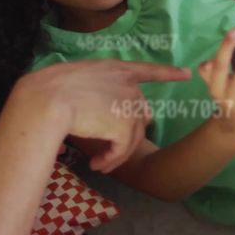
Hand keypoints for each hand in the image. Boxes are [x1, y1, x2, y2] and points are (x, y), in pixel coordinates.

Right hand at [14, 60, 190, 172]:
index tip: (187, 74)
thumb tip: (106, 116)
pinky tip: (96, 164)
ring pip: (132, 138)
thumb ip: (100, 92)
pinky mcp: (124, 126)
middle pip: (141, 117)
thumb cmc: (51, 89)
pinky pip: (122, 151)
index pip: (149, 70)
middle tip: (107, 153)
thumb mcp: (79, 81)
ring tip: (98, 164)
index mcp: (117, 69)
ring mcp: (129, 105)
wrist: (47, 99)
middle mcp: (128, 85)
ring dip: (115, 155)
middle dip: (127, 136)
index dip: (168, 73)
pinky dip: (110, 161)